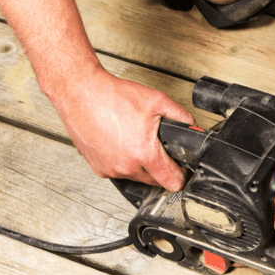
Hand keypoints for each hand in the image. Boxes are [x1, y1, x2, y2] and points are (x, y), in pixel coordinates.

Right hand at [50, 67, 194, 190]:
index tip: (179, 168)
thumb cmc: (112, 96)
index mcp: (144, 154)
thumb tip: (194, 127)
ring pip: (135, 177)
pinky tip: (120, 144)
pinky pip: (117, 172)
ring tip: (135, 141)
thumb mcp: (157, 101)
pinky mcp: (97, 167)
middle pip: (154, 181)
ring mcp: (110, 169)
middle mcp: (126, 166)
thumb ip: (181, 117)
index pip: (172, 182)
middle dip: (159, 167)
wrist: (80, 92)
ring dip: (139, 165)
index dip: (180, 175)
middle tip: (155, 147)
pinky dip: (122, 162)